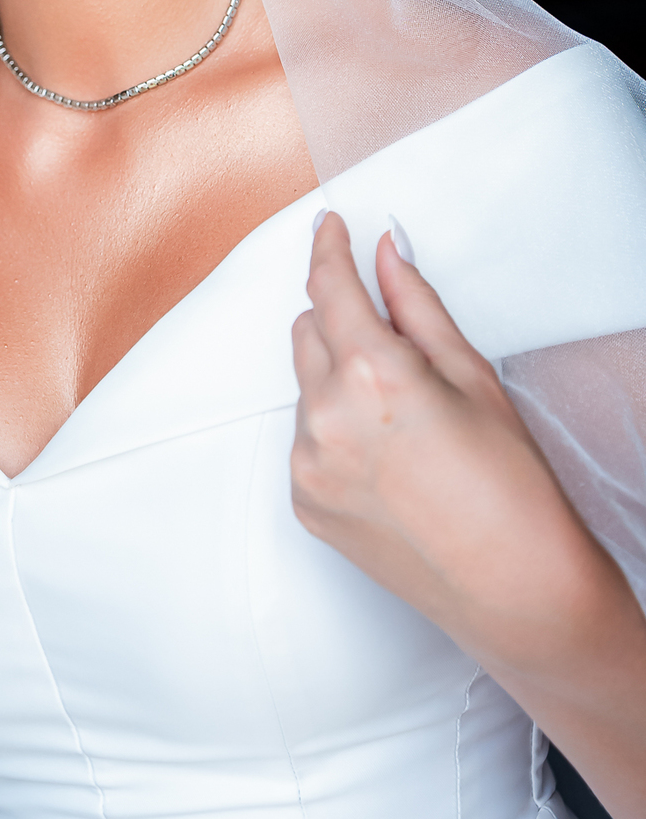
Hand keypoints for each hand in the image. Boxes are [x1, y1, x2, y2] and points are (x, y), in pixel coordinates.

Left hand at [291, 213, 613, 672]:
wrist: (515, 591)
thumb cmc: (512, 487)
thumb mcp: (471, 376)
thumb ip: (415, 306)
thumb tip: (385, 254)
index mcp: (373, 373)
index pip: (329, 285)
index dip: (327, 247)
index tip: (328, 227)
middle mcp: (326, 415)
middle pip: (307, 328)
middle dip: (341, 319)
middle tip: (393, 342)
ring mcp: (308, 462)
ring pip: (305, 384)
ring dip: (337, 378)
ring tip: (403, 419)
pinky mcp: (303, 500)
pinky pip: (304, 437)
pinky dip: (334, 429)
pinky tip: (389, 458)